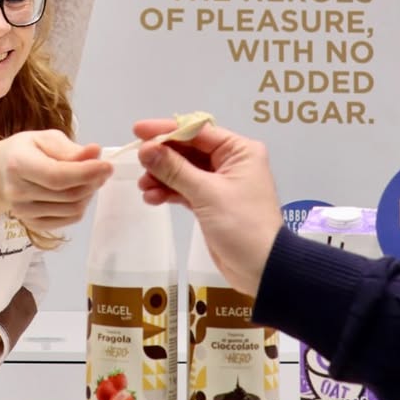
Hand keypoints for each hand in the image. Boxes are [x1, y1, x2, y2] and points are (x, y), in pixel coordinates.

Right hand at [0, 130, 112, 232]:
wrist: (0, 172)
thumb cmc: (25, 150)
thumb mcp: (45, 139)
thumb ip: (70, 149)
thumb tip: (95, 152)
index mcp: (18, 164)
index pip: (57, 176)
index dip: (86, 173)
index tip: (107, 166)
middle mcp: (17, 192)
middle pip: (68, 195)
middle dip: (92, 182)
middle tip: (102, 169)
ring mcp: (23, 212)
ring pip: (72, 209)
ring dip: (88, 194)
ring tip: (89, 179)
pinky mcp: (32, 224)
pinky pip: (68, 220)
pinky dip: (80, 206)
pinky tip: (78, 192)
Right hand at [133, 119, 282, 297]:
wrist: (261, 269)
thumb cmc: (242, 225)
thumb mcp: (207, 194)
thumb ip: (174, 169)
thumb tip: (146, 149)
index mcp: (239, 151)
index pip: (197, 131)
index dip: (166, 130)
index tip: (138, 130)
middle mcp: (230, 162)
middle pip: (188, 150)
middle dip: (162, 156)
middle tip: (138, 162)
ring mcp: (220, 183)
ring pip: (183, 170)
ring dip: (162, 176)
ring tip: (144, 187)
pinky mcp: (211, 202)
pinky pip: (185, 189)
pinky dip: (168, 191)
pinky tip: (152, 198)